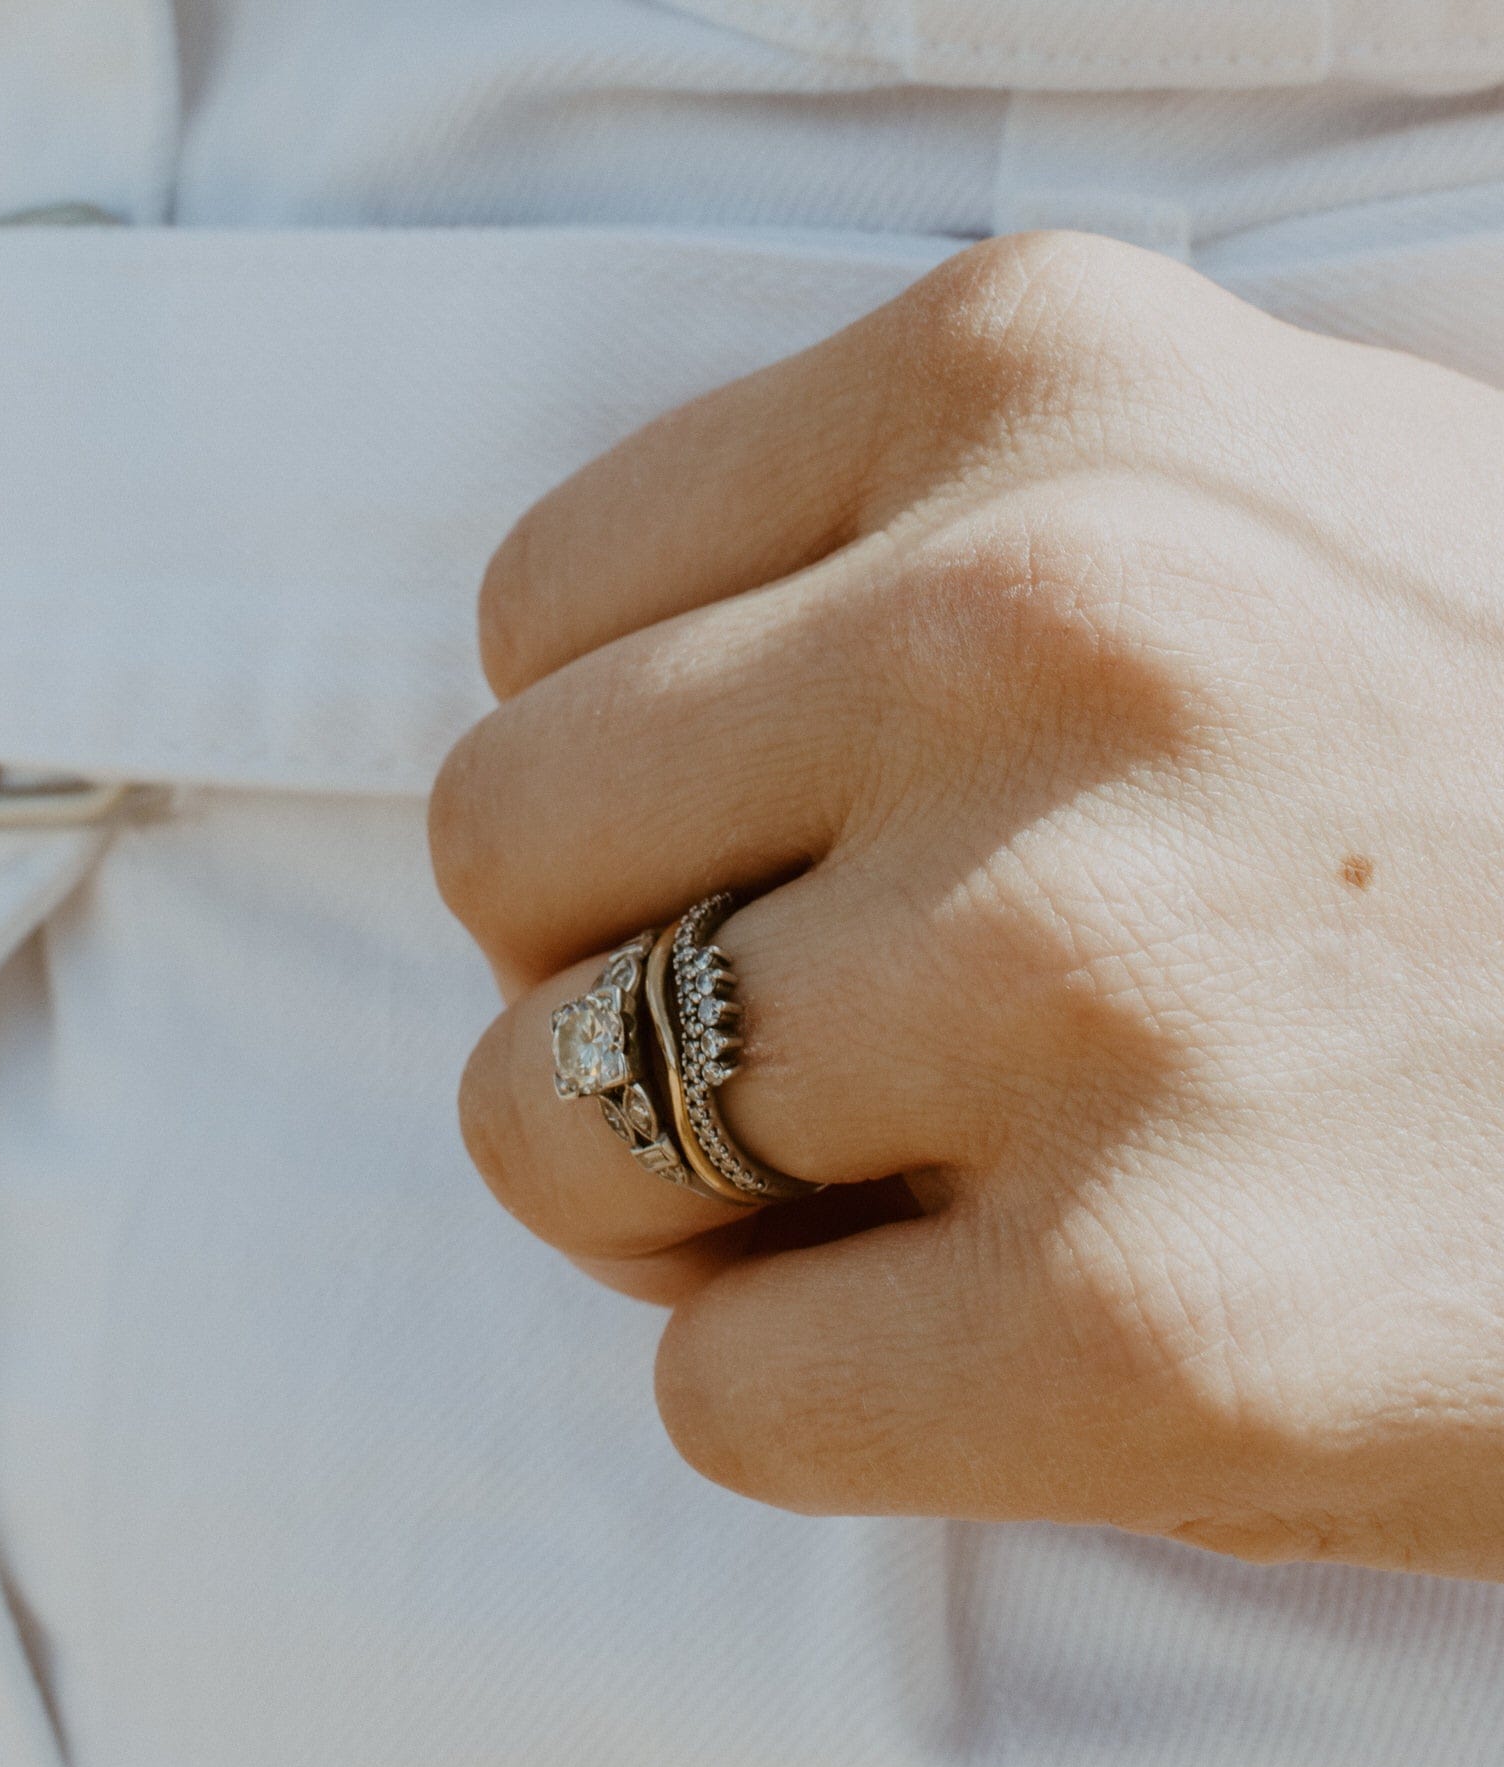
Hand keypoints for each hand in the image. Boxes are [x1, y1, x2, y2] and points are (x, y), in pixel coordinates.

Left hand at [437, 233, 1503, 1576]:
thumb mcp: (1263, 483)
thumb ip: (926, 534)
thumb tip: (580, 736)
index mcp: (1044, 371)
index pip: (540, 606)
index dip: (639, 767)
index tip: (778, 839)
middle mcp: (1042, 620)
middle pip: (504, 847)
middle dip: (612, 972)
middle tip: (814, 1041)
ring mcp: (1086, 966)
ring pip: (545, 1120)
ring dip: (680, 1199)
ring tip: (910, 1188)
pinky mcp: (1146, 1320)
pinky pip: (716, 1390)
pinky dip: (820, 1394)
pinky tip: (1023, 1334)